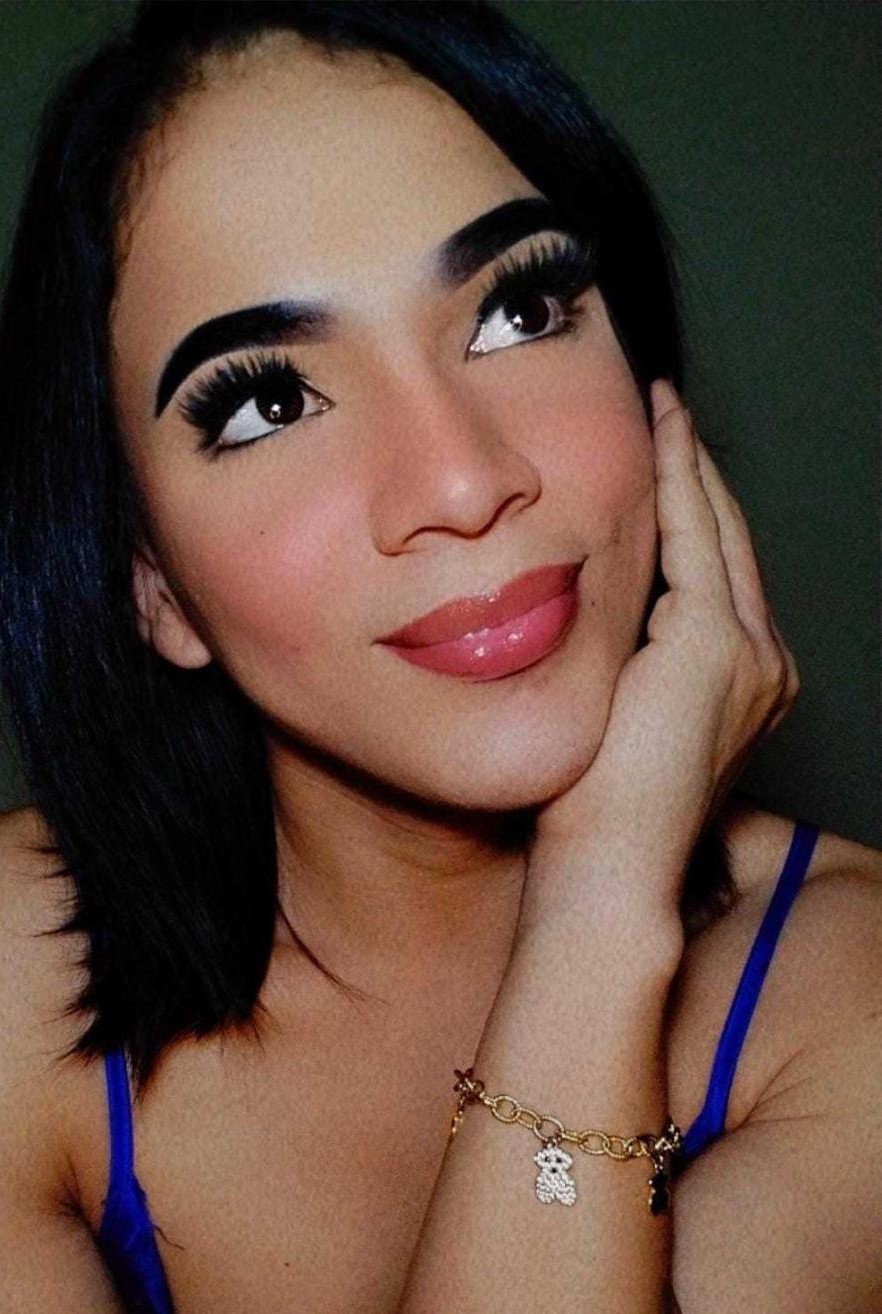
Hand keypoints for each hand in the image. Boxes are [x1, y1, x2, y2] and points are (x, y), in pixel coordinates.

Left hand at [526, 378, 799, 915]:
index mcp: (743, 681)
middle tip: (669, 412)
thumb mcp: (618, 720)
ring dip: (689, 463)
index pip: (717, 575)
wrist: (610, 866)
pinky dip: (677, 479)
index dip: (694, 513)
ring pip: (718, 529)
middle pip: (729, 540)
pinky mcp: (717, 643)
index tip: (664, 460)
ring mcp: (750, 652)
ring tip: (665, 410)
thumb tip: (585, 621)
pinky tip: (661, 433)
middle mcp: (765, 661)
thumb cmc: (595, 811)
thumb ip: (625, 664)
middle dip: (698, 473)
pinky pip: (695, 535)